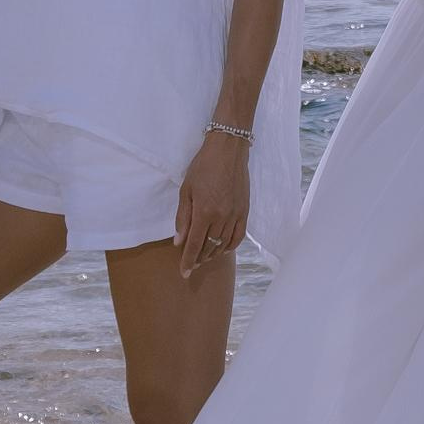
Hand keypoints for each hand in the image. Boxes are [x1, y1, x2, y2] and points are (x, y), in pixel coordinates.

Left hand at [174, 129, 249, 277]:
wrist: (228, 150)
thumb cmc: (203, 166)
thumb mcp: (186, 190)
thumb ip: (183, 217)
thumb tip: (179, 241)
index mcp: (204, 212)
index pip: (194, 245)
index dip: (188, 261)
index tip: (184, 273)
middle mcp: (221, 217)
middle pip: (209, 247)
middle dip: (199, 259)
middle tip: (192, 263)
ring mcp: (235, 215)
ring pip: (224, 244)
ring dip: (213, 254)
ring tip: (205, 256)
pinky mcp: (245, 211)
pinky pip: (238, 236)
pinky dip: (230, 246)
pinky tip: (224, 248)